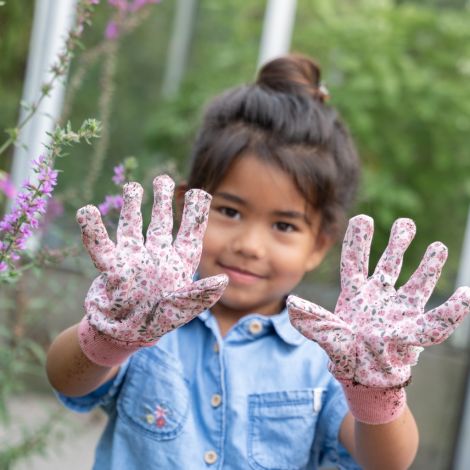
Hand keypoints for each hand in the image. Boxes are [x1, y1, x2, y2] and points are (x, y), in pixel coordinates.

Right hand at [76, 175, 227, 365]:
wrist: (126, 336)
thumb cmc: (158, 322)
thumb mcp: (183, 309)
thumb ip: (200, 295)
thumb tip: (223, 281)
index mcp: (178, 265)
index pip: (189, 235)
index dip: (194, 214)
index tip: (199, 192)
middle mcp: (157, 257)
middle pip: (161, 224)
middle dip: (162, 201)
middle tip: (162, 178)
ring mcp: (134, 260)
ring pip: (133, 227)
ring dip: (132, 207)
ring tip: (133, 186)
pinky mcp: (113, 268)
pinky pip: (101, 246)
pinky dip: (93, 231)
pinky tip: (86, 212)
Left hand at [288, 215, 469, 387]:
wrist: (364, 379)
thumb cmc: (345, 356)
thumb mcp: (328, 336)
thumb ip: (313, 321)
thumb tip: (292, 304)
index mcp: (354, 294)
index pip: (355, 261)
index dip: (358, 241)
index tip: (363, 218)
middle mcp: (377, 296)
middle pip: (388, 264)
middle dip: (397, 243)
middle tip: (406, 223)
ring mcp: (397, 309)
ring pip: (415, 282)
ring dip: (428, 265)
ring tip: (438, 246)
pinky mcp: (414, 327)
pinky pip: (436, 319)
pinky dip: (452, 310)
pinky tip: (465, 295)